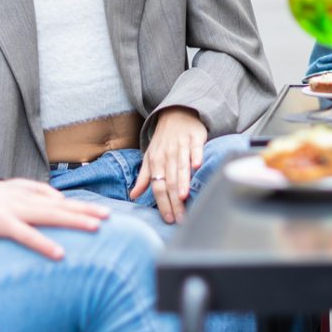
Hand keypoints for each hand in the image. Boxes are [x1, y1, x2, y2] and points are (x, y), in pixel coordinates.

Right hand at [0, 179, 108, 259]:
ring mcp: (12, 210)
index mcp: (24, 193)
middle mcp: (22, 199)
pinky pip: (26, 235)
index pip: (57, 199)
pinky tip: (59, 252)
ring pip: (50, 215)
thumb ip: (31, 191)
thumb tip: (56, 199)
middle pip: (60, 205)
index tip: (98, 211)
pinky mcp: (0, 223)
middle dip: (85, 211)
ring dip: (74, 222)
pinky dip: (43, 243)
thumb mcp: (6, 191)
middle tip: (108, 216)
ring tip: (95, 228)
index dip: (78, 205)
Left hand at [129, 107, 206, 223]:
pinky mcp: (195, 137)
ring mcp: (181, 145)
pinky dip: (196, 156)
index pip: (157, 186)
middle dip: (174, 202)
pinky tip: (198, 166)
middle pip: (170, 181)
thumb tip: (133, 196)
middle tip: (180, 218)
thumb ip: (143, 177)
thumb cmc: (164, 139)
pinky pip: (196, 148)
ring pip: (181, 167)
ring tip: (184, 199)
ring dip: (182, 183)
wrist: (176, 113)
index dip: (162, 203)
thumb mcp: (150, 157)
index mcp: (155, 161)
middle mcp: (167, 155)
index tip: (168, 218)